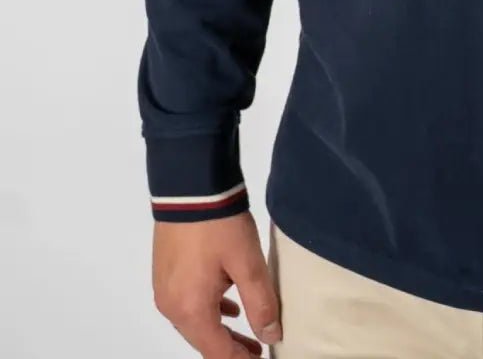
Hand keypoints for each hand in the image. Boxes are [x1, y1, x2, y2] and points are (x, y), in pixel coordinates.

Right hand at [152, 211, 281, 356]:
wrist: (190, 187)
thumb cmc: (220, 226)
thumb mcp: (247, 263)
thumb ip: (260, 301)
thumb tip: (270, 335)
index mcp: (190, 309)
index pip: (216, 351)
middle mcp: (171, 306)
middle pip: (202, 339)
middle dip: (230, 348)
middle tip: (257, 350)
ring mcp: (164, 289)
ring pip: (195, 321)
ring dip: (220, 329)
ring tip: (247, 332)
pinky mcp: (166, 272)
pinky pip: (187, 303)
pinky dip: (209, 310)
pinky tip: (227, 305)